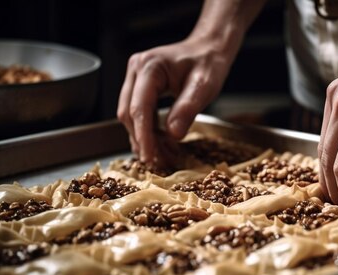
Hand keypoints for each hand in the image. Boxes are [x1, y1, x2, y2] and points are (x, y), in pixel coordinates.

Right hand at [117, 36, 231, 164]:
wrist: (208, 49)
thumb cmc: (208, 63)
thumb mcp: (204, 86)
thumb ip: (187, 109)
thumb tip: (173, 135)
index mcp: (149, 67)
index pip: (139, 108)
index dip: (143, 136)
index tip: (150, 157)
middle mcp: (136, 70)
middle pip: (130, 113)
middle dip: (143, 140)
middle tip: (159, 162)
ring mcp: (135, 77)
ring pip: (131, 115)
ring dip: (145, 138)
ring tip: (163, 156)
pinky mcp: (139, 86)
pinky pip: (139, 112)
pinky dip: (149, 130)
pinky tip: (162, 144)